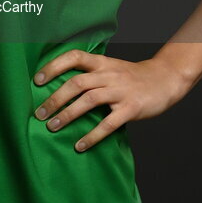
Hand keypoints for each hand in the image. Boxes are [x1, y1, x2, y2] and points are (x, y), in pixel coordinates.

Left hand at [33, 49, 190, 151]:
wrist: (164, 79)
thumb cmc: (132, 76)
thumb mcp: (111, 67)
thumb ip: (91, 73)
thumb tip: (60, 85)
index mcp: (101, 63)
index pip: (74, 57)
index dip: (54, 66)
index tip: (37, 80)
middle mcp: (109, 74)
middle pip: (76, 83)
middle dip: (55, 98)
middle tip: (39, 113)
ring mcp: (120, 91)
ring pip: (89, 100)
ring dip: (68, 114)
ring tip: (52, 127)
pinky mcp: (131, 108)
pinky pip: (108, 123)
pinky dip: (92, 136)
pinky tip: (79, 145)